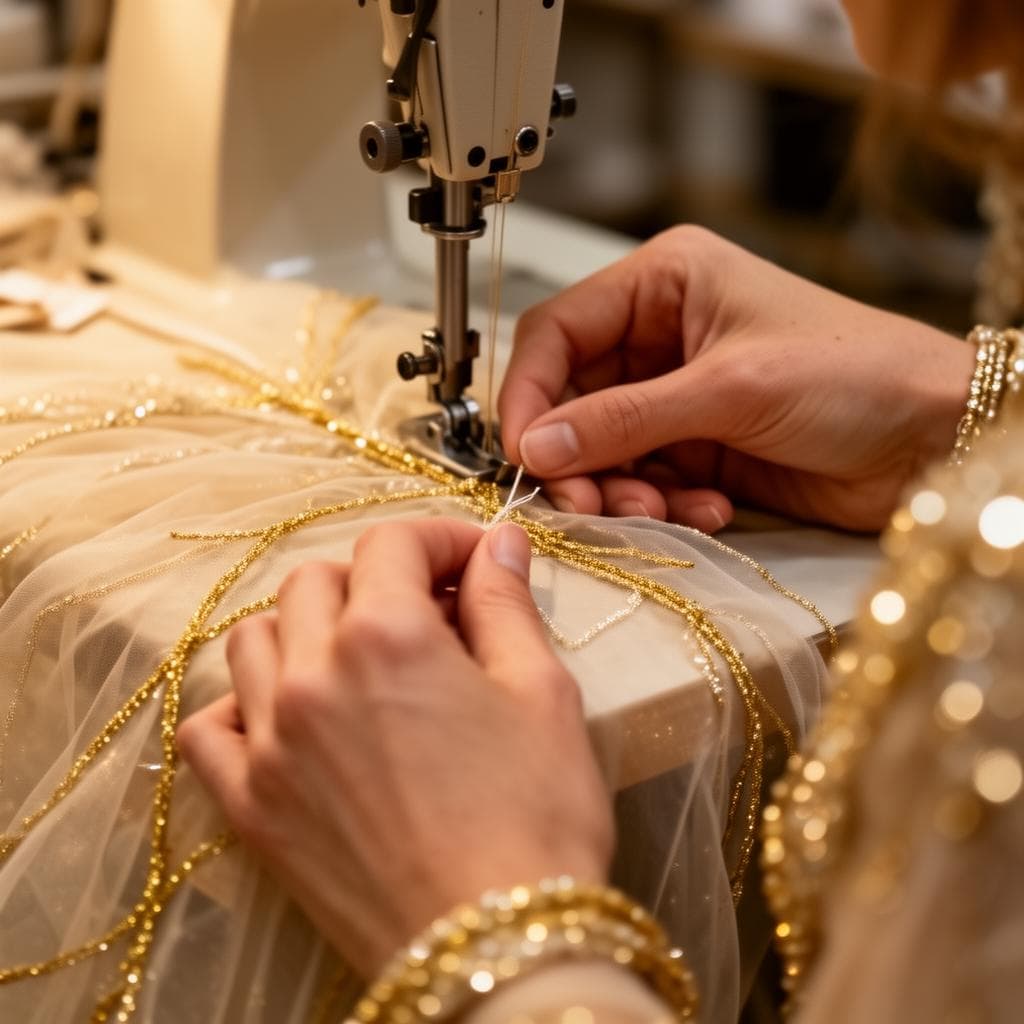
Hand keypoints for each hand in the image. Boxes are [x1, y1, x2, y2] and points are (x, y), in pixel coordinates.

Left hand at [177, 520, 612, 976]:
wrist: (493, 950)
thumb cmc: (536, 818)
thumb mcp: (541, 693)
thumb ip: (507, 603)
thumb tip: (498, 543)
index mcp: (387, 637)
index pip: (392, 543)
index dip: (440, 539)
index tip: (475, 563)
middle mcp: (312, 676)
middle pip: (316, 580)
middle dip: (376, 577)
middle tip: (431, 612)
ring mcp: (270, 743)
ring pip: (254, 638)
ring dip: (307, 626)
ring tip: (360, 657)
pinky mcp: (252, 807)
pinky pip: (210, 728)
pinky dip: (243, 703)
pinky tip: (291, 716)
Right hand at [500, 226, 974, 531]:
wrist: (935, 437)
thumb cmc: (857, 373)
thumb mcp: (729, 389)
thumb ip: (623, 420)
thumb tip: (534, 447)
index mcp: (665, 282)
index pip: (557, 332)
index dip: (530, 393)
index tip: (522, 452)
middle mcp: (662, 335)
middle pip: (574, 399)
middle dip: (577, 456)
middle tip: (584, 502)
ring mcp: (679, 394)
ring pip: (604, 448)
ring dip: (620, 488)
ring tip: (657, 509)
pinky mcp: (698, 445)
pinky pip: (645, 479)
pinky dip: (662, 503)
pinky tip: (707, 509)